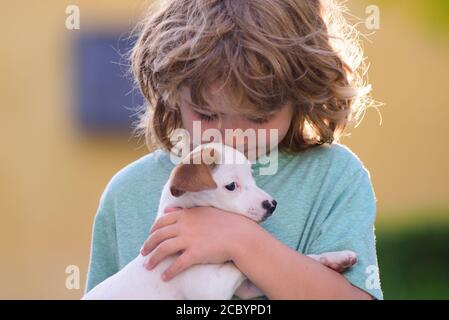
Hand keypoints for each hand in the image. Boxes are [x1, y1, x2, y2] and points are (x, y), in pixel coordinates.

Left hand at [140, 206, 257, 280]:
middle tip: (143, 253)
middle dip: (148, 246)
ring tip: (148, 267)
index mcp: (185, 215)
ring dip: (153, 259)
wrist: (239, 235)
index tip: (149, 238)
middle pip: (159, 236)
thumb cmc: (224, 222)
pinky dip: (169, 272)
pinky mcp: (195, 254)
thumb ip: (184, 211)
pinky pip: (177, 264)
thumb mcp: (202, 211)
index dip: (152, 231)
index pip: (161, 222)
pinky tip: (164, 277)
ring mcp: (189, 240)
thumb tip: (168, 208)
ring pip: (164, 249)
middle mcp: (184, 226)